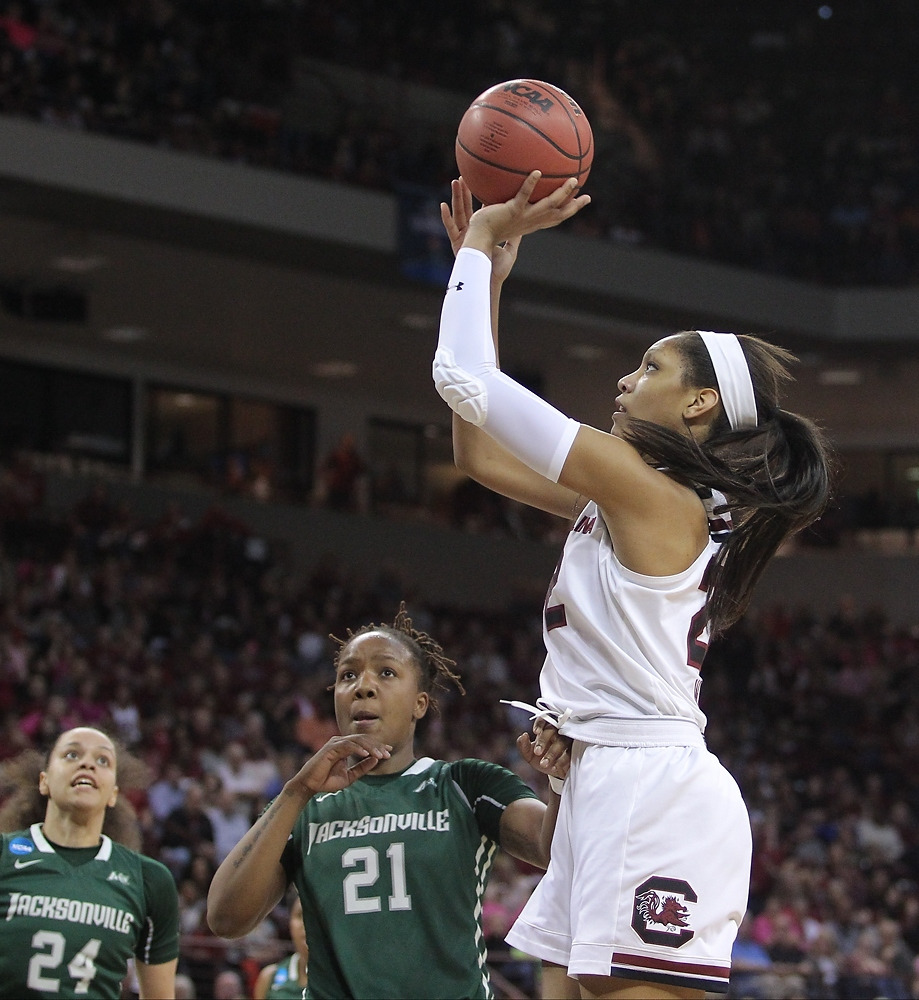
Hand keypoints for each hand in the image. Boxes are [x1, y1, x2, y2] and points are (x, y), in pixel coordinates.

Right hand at [288, 736, 390, 796]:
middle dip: (377, 746)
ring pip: (357, 740)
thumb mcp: (350, 776)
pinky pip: (347, 745)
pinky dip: (357, 749)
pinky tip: (366, 754)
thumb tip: (376, 760)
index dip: (378, 746)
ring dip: (370, 747)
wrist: (310, 786)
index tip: (389, 752)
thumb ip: (362, 768)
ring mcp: (336, 743)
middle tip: (387, 754)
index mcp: (346, 747)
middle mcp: (341, 742)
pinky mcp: (330, 748)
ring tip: (380, 755)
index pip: (365, 742)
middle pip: (364, 739)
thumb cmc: (327, 781)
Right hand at [440, 177, 519, 283]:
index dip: (479, 199)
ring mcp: (462, 238)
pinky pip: (450, 228)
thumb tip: (526, 227)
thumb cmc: (498, 270)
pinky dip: (446, 217)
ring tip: (456, 181)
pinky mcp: (456, 244)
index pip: (480, 213)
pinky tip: (442, 205)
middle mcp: (470, 235)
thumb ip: (515, 237)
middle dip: (465, 193)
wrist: (488, 281)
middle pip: (467, 209)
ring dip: (457, 197)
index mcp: (482, 235)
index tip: (479, 186)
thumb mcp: (509, 249)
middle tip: (464, 177)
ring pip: (459, 213)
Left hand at [463, 171, 589, 251]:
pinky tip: (537, 172)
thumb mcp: (502, 216)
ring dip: (562, 193)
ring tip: (572, 180)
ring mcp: (523, 216)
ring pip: (548, 205)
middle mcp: (531, 221)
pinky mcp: (512, 211)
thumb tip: (510, 186)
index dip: (569, 211)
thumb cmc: (487, 230)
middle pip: (558, 214)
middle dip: (574, 206)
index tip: (581, 202)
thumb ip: (509, 204)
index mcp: (531, 223)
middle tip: (587, 197)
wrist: (477, 239)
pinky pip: (523, 196)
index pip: (554, 218)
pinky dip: (530, 184)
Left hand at [516, 720, 570, 781]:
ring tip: (544, 764)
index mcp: (545, 729)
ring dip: (552, 752)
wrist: (553, 773)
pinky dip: (562, 760)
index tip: (536, 732)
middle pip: (552, 729)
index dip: (540, 724)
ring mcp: (568, 740)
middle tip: (537, 752)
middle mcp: (557, 731)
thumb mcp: (529, 755)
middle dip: (543, 740)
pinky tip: (555, 767)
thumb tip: (523, 735)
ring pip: (562, 741)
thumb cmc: (541, 759)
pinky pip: (570, 752)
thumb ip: (523, 746)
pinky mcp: (576, 750)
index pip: (543, 719)